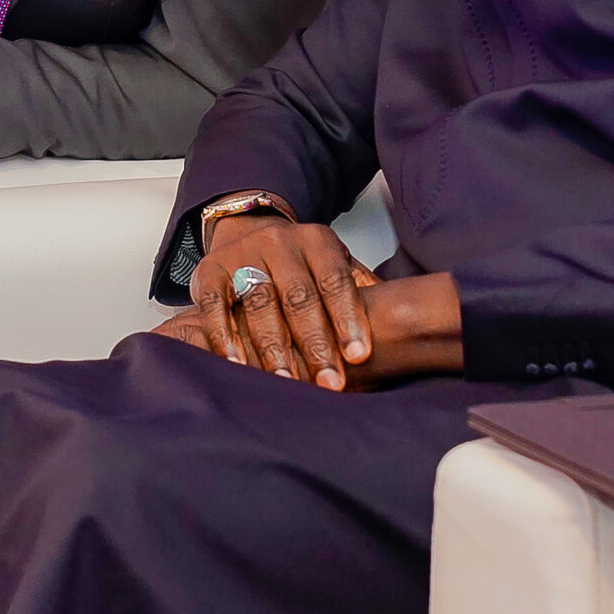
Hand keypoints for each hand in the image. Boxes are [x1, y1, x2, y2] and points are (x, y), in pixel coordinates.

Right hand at [175, 212, 376, 389]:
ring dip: (272, 347)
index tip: (358, 355)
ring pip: (259, 303)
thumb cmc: (301, 263)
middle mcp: (280, 243)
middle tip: (328, 382)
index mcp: (317, 242)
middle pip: (299, 296)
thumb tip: (403, 323)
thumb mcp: (335, 264)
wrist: (249, 231)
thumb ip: (361, 289)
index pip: (336, 280)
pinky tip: (237, 363)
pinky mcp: (210, 270)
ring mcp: (243, 255)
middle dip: (315, 343)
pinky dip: (224, 335)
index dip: (348, 319)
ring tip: (285, 381)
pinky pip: (215, 304)